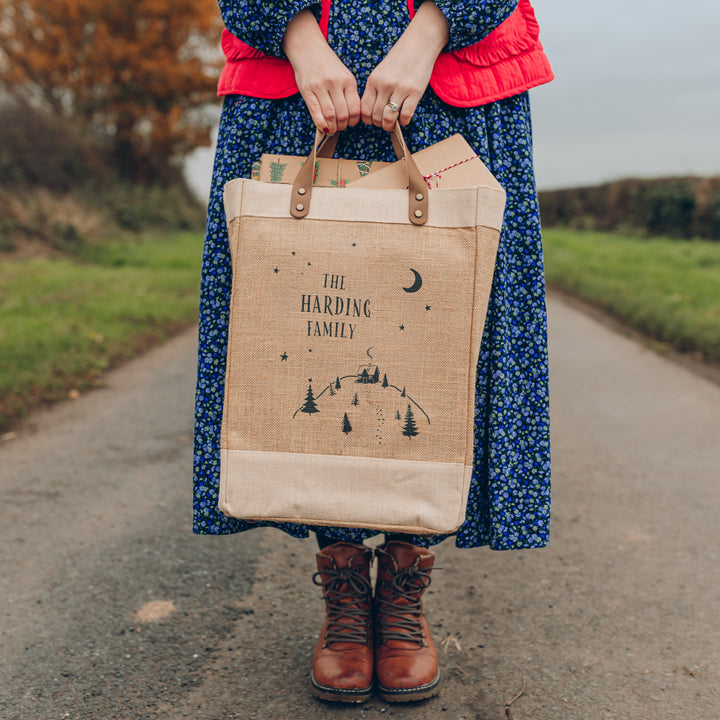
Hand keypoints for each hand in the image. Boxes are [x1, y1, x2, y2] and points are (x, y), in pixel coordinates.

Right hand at [283, 10, 360, 133]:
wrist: (308, 48)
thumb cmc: (328, 65)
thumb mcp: (344, 75)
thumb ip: (348, 94)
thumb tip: (351, 118)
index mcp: (348, 80)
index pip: (355, 109)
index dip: (354, 121)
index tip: (350, 123)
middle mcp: (335, 83)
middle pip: (343, 115)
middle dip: (342, 126)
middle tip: (340, 127)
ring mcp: (320, 86)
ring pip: (330, 116)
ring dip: (332, 127)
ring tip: (332, 127)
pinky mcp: (307, 90)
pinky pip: (315, 112)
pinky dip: (321, 124)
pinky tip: (323, 127)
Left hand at [361, 2, 448, 130]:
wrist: (419, 44)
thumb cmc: (399, 60)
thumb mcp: (380, 72)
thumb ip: (374, 90)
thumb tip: (371, 114)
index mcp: (373, 81)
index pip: (364, 110)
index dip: (367, 120)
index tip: (373, 120)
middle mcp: (385, 85)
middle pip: (376, 116)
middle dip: (379, 124)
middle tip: (384, 123)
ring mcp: (400, 89)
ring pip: (389, 118)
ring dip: (390, 125)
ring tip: (393, 123)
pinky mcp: (415, 92)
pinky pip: (405, 116)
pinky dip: (403, 121)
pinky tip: (404, 118)